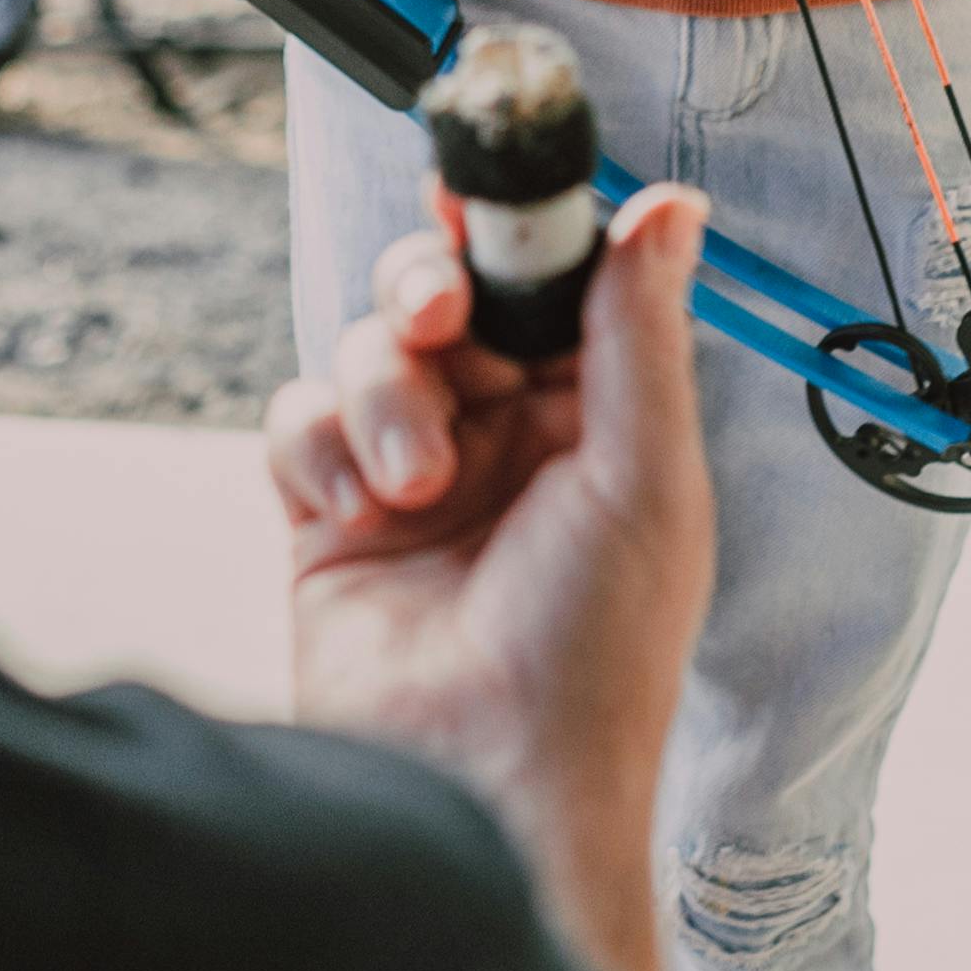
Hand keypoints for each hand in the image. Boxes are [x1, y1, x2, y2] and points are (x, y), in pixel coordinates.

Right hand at [272, 181, 715, 970]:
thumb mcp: (644, 478)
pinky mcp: (328, 522)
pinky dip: (320, 446)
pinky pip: (300, 421)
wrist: (484, 788)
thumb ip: (638, 332)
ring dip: (384, 392)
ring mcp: (411, 477)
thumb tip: (670, 206)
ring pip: (366, 351)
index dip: (517, 228)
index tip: (485, 182)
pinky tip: (359, 509)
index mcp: (597, 422)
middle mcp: (505, 441)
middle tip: (440, 309)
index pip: (551, 284)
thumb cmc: (593, 657)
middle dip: (430, 287)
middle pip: (443, 296)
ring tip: (418, 481)